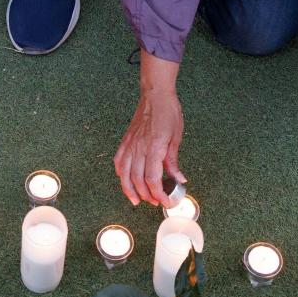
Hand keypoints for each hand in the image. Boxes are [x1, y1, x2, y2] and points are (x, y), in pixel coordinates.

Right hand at [114, 87, 185, 206]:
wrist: (155, 95)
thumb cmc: (168, 113)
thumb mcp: (176, 138)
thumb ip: (173, 161)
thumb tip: (178, 179)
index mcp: (154, 147)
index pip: (153, 179)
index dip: (159, 194)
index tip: (166, 200)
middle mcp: (139, 148)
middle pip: (138, 180)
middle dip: (147, 195)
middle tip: (156, 201)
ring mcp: (130, 144)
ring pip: (125, 174)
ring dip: (130, 189)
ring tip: (137, 199)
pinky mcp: (126, 141)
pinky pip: (119, 161)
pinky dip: (121, 174)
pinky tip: (125, 180)